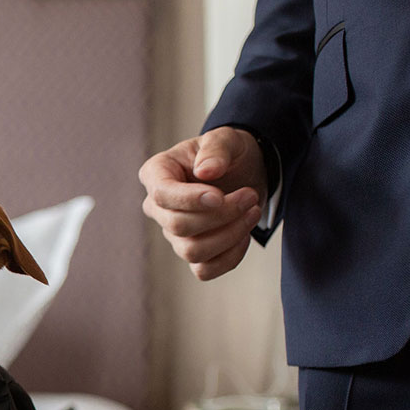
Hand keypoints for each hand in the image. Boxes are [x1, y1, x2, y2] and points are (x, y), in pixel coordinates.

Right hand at [138, 126, 267, 280]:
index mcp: (157, 173)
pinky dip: (230, 256)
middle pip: (178, 226)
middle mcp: (159, 207)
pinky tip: (244, 234)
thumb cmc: (229, 154)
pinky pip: (204, 270)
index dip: (190, 200)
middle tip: (250, 196)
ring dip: (230, 234)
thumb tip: (205, 171)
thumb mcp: (226, 139)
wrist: (245, 173)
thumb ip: (216, 149)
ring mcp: (173, 233)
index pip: (162, 195)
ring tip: (253, 211)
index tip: (220, 196)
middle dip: (221, 215)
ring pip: (191, 251)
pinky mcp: (192, 252)